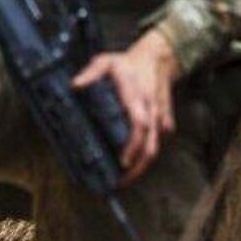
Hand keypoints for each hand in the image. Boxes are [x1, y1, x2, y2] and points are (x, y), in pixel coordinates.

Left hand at [71, 29, 180, 185]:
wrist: (158, 57)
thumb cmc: (129, 62)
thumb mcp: (106, 62)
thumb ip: (90, 73)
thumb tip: (75, 85)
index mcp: (137, 98)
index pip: (139, 127)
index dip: (133, 146)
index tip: (123, 162)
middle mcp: (151, 112)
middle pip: (151, 146)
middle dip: (138, 167)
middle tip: (121, 182)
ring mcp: (160, 118)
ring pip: (156, 148)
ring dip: (142, 166)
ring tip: (125, 179)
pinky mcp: (165, 122)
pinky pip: (158, 142)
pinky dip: (146, 154)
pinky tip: (133, 164)